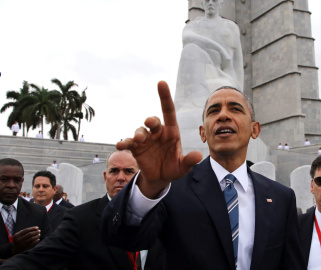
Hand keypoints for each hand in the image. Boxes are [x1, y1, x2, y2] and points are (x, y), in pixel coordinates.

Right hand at [12, 226, 40, 254]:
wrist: (15, 249)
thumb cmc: (18, 240)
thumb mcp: (18, 235)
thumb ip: (24, 231)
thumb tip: (34, 228)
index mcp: (17, 235)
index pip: (26, 230)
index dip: (32, 228)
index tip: (37, 227)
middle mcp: (19, 239)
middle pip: (29, 234)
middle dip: (35, 232)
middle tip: (39, 231)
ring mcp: (22, 244)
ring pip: (32, 238)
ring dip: (37, 236)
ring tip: (39, 234)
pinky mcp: (25, 247)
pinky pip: (32, 243)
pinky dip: (36, 241)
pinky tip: (38, 239)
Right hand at [117, 81, 202, 197]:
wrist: (160, 178)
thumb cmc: (174, 167)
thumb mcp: (183, 166)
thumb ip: (189, 161)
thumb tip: (198, 155)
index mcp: (171, 132)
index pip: (169, 111)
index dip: (165, 97)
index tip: (161, 83)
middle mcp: (158, 132)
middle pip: (154, 121)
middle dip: (151, 120)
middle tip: (149, 123)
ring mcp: (146, 139)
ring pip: (140, 131)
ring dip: (139, 133)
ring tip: (139, 140)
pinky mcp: (136, 148)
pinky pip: (129, 143)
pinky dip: (124, 143)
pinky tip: (120, 145)